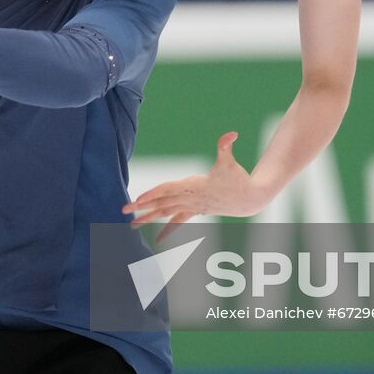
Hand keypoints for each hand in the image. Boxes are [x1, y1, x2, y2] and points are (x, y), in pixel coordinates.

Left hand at [121, 132, 269, 241]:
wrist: (249, 200)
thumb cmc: (238, 179)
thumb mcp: (230, 162)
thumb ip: (226, 146)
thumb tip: (231, 133)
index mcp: (193, 186)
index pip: (168, 190)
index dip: (153, 194)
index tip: (138, 199)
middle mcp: (189, 198)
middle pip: (161, 203)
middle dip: (142, 207)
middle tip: (124, 211)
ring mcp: (192, 206)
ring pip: (166, 213)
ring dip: (149, 218)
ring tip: (132, 225)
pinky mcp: (196, 210)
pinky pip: (178, 221)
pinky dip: (168, 230)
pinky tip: (158, 239)